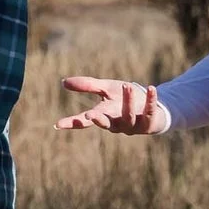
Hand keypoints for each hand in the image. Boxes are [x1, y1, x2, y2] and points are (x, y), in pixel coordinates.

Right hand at [56, 76, 171, 135]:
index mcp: (104, 116)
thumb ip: (88, 85)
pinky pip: (149, 112)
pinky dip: (150, 100)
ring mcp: (133, 125)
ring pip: (128, 116)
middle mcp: (117, 124)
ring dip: (127, 101)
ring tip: (127, 85)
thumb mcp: (105, 89)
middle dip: (99, 120)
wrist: (150, 105)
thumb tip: (63, 82)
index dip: (72, 123)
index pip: (85, 121)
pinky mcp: (149, 123)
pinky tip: (151, 88)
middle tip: (90, 115)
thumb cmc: (124, 98)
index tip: (58, 124)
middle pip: (106, 124)